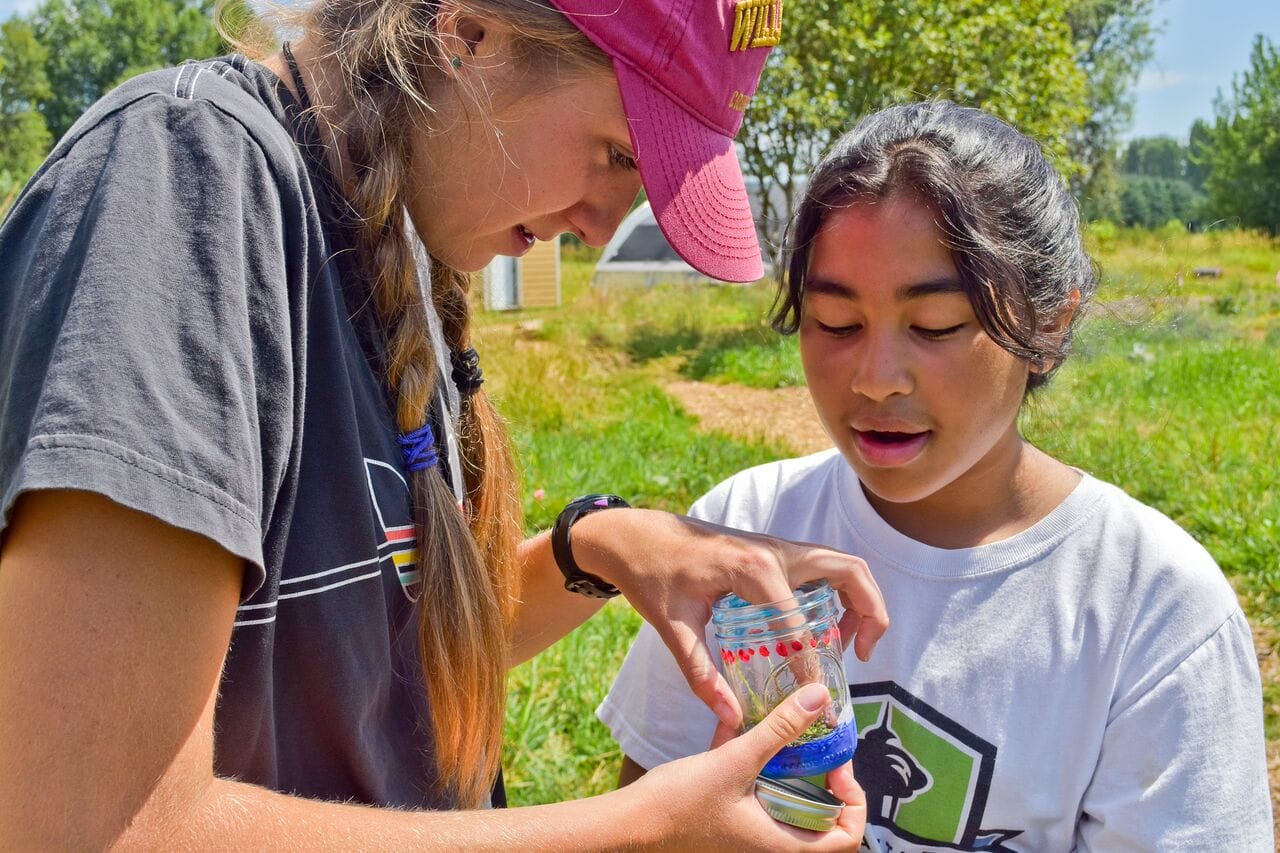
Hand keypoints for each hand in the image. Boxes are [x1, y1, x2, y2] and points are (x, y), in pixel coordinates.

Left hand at [571, 508, 887, 727]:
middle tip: (861, 654)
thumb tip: (730, 716)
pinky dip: (838, 593)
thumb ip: (701, 672)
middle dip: (871, 611)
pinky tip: (820, 629)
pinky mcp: (772, 551)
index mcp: (754, 569)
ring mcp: (777, 547)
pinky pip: (822, 568)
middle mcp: (776, 552)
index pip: (799, 624)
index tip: (813, 697)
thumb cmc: (651, 574)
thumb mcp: (672, 627)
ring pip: (841, 566)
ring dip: (859, 600)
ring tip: (848, 645)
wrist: (635, 536)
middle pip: (850, 572)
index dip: (810, 664)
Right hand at [623, 682, 865, 850]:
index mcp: (782, 846)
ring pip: (787, 806)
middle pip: (821, 821)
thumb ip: (780, 729)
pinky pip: (755, 797)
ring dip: (789, 773)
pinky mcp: (727, 822)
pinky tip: (737, 731)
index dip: (854, 802)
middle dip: (823, 781)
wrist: (628, 826)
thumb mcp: (736, 762)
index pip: (847, 839)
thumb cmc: (679, 806)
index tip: (837, 765)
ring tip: (781, 734)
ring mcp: (748, 836)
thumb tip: (819, 697)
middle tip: (815, 746)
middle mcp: (770, 847)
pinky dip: (756, 771)